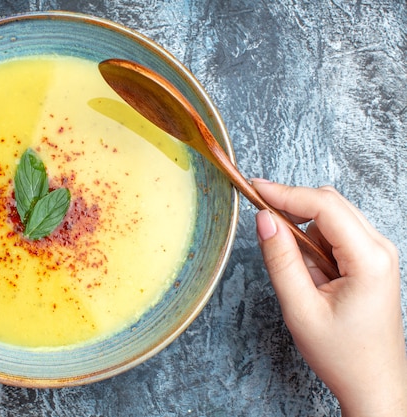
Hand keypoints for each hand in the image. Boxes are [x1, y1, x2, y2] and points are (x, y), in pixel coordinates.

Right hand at [253, 180, 406, 416]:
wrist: (373, 384)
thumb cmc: (343, 355)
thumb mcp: (300, 308)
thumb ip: (280, 259)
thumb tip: (264, 219)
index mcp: (369, 259)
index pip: (324, 205)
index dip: (286, 192)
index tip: (254, 188)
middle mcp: (379, 249)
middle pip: (330, 203)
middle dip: (293, 207)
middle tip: (261, 220)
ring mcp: (377, 254)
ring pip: (330, 218)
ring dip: (303, 232)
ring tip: (297, 274)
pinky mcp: (368, 261)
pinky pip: (334, 235)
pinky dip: (313, 244)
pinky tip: (309, 274)